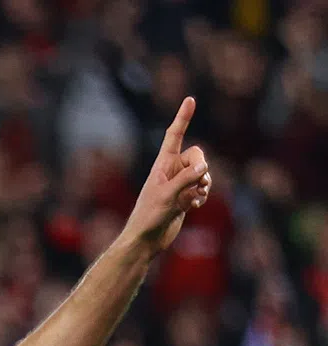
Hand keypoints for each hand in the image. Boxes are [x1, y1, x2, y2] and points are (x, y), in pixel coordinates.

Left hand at [121, 96, 212, 253]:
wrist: (146, 239)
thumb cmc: (149, 216)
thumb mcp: (168, 194)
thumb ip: (187, 178)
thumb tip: (204, 166)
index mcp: (162, 164)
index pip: (174, 135)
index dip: (183, 118)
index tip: (190, 99)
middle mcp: (171, 170)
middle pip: (198, 155)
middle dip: (202, 167)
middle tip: (196, 183)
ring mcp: (180, 184)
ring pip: (204, 173)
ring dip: (204, 184)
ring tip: (193, 198)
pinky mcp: (185, 197)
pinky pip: (203, 188)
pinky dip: (202, 196)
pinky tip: (193, 207)